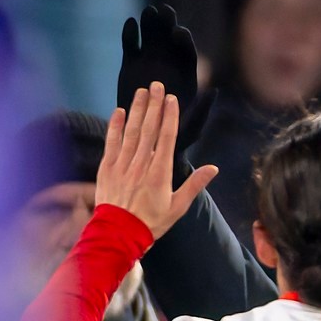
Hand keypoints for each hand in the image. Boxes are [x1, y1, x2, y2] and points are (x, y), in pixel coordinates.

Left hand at [96, 82, 217, 239]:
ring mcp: (122, 164)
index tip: (171, 99)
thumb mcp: (178, 207)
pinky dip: (115, 125)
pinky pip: (112, 142)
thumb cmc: (151, 222)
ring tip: (141, 91)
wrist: (118, 235)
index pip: (166, 137)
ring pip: (131, 131)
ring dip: (137, 109)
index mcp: (160, 173)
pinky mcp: (107, 168)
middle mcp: (141, 164)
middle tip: (157, 85)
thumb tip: (213, 169)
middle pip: (149, 128)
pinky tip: (119, 111)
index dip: (169, 116)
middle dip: (154, 105)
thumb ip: (194, 185)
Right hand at [117, 5, 213, 154]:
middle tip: (164, 11)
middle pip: (169, 40)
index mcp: (186, 76)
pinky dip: (130, 34)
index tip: (179, 32)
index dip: (184, 41)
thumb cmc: (173, 138)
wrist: (144, 139)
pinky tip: (130, 23)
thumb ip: (202, 110)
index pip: (187, 53)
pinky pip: (131, 45)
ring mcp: (149, 62)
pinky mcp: (130, 64)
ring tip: (147, 12)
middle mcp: (169, 65)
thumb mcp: (191, 128)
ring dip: (150, 24)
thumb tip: (214, 91)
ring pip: (151, 37)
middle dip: (168, 25)